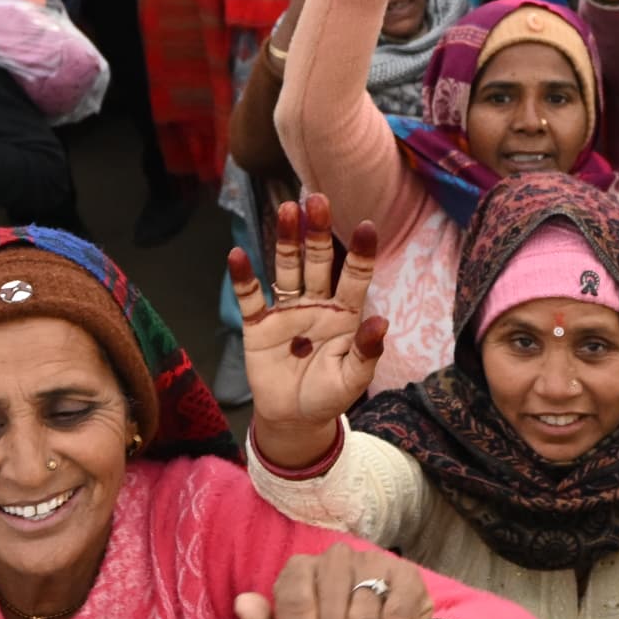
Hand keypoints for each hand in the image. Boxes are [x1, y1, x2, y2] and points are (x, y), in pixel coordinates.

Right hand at [235, 194, 387, 463]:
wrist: (293, 418)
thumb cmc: (328, 394)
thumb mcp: (353, 379)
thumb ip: (366, 352)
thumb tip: (381, 321)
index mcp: (344, 314)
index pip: (355, 277)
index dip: (360, 252)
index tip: (367, 225)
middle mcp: (316, 303)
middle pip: (317, 261)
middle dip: (317, 232)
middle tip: (316, 200)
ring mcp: (286, 311)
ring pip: (286, 268)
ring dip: (285, 241)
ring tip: (286, 210)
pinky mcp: (258, 324)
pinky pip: (250, 296)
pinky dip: (243, 277)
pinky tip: (237, 255)